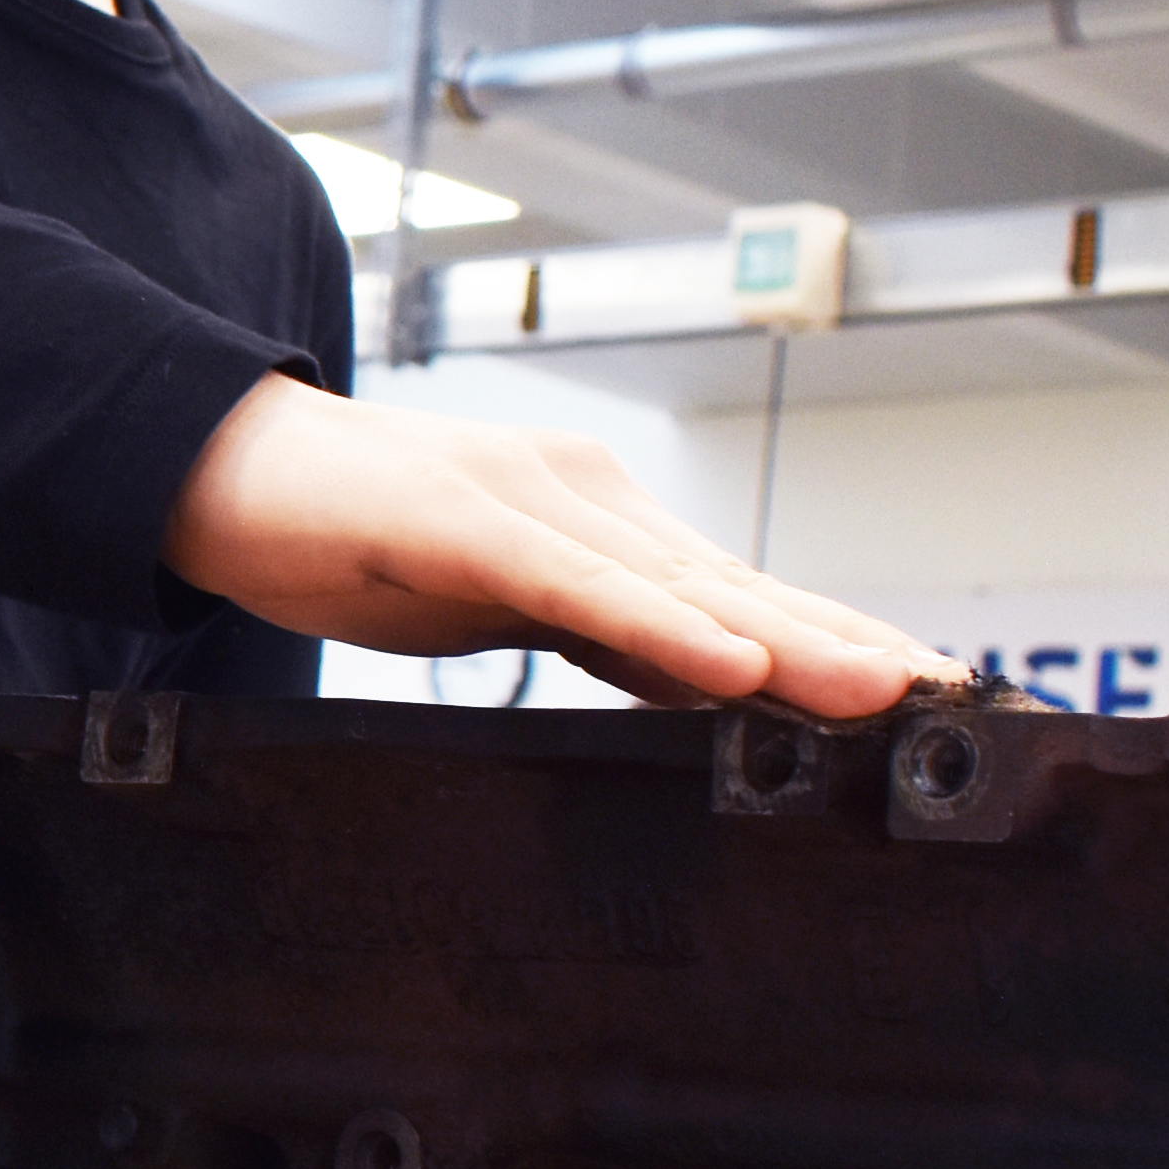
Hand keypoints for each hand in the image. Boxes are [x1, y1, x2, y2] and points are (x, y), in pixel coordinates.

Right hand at [159, 375, 950, 713]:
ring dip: (786, 644)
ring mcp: (527, 505)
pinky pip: (576, 589)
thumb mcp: (493, 606)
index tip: (927, 694)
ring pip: (678, 588)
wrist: (215, 468)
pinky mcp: (462, 525)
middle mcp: (585, 498)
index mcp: (596, 523)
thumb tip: (701, 684)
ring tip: (881, 690)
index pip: (734, 597)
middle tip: (953, 700)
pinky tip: (730, 664)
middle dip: (847, 646)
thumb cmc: (348, 537)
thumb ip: (595, 633)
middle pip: (735, 589)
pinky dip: (660, 627)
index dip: (832, 644)